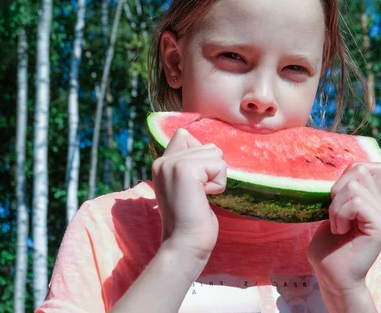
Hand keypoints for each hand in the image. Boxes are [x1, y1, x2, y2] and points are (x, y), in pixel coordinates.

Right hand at [151, 128, 226, 263]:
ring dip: (216, 177)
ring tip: (200, 195)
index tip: (195, 184)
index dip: (200, 156)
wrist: (185, 244)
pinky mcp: (186, 169)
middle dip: (211, 170)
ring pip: (215, 153)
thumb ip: (190, 165)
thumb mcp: (187, 186)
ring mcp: (173, 163)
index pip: (185, 136)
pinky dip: (218, 183)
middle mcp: (163, 160)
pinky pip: (218, 165)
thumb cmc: (192, 220)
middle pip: (207, 146)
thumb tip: (206, 146)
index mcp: (162, 164)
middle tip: (197, 194)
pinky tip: (204, 197)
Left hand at [307, 162, 380, 295]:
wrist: (332, 276)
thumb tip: (354, 166)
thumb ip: (344, 189)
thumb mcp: (333, 209)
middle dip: (336, 192)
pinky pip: (357, 202)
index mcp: (372, 200)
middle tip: (336, 217)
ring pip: (354, 186)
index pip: (366, 166)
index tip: (336, 198)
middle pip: (357, 170)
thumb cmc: (328, 247)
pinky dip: (341, 215)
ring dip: (336, 207)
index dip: (347, 173)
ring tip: (338, 227)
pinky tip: (342, 231)